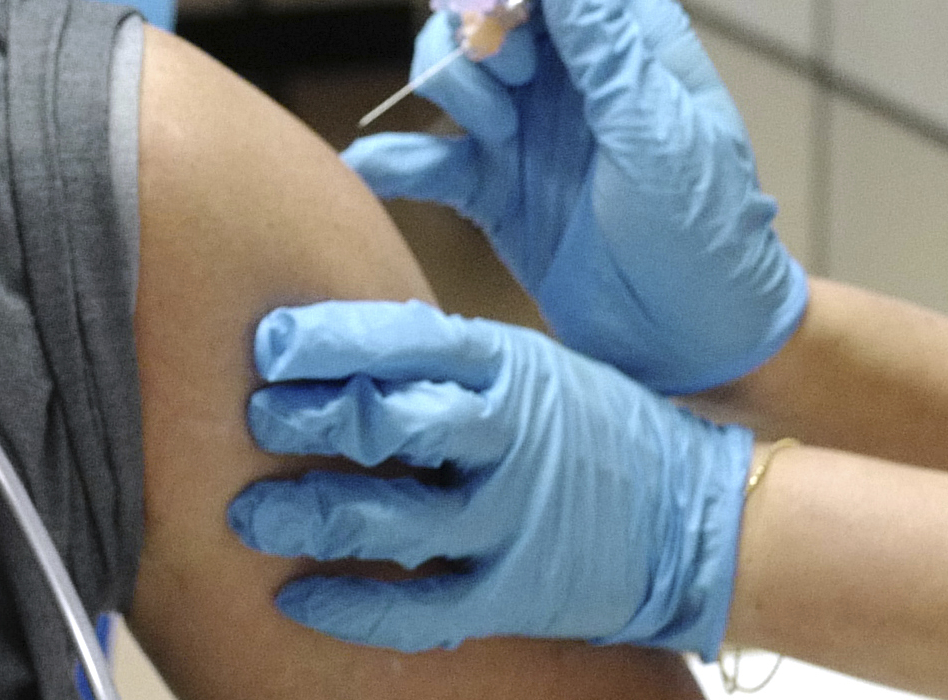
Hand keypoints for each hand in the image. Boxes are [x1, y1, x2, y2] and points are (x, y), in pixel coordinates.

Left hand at [228, 300, 751, 655]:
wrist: (697, 516)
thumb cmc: (599, 429)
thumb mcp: (533, 367)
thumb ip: (451, 362)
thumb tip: (344, 346)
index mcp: (508, 365)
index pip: (400, 339)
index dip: (323, 341)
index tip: (266, 345)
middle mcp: (505, 436)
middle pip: (386, 421)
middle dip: (304, 420)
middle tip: (250, 420)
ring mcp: (511, 519)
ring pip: (388, 518)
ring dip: (310, 516)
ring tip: (251, 517)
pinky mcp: (515, 592)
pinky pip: (418, 608)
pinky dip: (352, 606)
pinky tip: (300, 598)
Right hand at [345, 0, 806, 392]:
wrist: (695, 345)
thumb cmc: (706, 235)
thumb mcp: (663, 138)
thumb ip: (610, 52)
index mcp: (633, 42)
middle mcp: (574, 73)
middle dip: (486, 16)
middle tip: (510, 72)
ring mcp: (529, 129)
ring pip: (461, 64)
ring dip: (455, 78)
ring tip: (486, 127)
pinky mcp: (495, 189)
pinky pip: (432, 158)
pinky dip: (399, 157)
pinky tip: (375, 165)